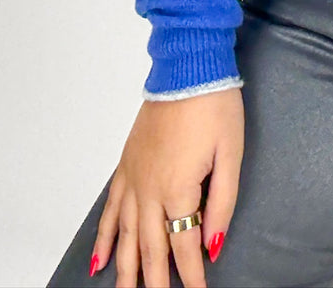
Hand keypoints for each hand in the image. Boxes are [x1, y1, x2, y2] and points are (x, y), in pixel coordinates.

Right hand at [89, 86, 243, 287]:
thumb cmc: (214, 105)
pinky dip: (105, 237)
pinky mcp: (126, 164)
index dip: (192, 276)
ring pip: (127, 236)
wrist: (188, 67)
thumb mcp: (231, 154)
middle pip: (152, 249)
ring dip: (126, 270)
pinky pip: (111, 209)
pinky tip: (101, 259)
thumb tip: (214, 243)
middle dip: (155, 283)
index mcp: (178, 188)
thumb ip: (223, 203)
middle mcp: (149, 189)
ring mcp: (134, 177)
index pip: (185, 246)